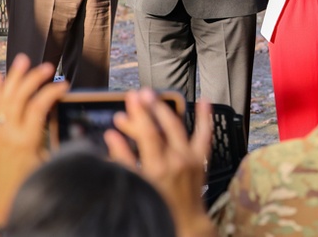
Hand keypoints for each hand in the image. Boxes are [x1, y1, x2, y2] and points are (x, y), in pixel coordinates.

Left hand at [0, 56, 68, 228]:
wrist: (1, 200)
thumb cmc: (28, 186)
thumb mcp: (50, 167)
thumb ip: (61, 146)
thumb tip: (78, 129)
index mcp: (26, 141)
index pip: (38, 107)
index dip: (52, 93)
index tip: (65, 86)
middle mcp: (10, 134)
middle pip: (20, 97)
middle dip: (33, 79)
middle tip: (48, 67)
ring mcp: (0, 133)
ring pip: (5, 99)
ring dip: (14, 78)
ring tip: (22, 59)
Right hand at [106, 92, 214, 236]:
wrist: (184, 223)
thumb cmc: (158, 207)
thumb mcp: (136, 185)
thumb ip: (123, 160)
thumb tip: (111, 137)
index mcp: (158, 167)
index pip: (148, 132)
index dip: (138, 114)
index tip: (130, 99)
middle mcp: (177, 159)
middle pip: (162, 125)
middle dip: (150, 107)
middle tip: (139, 94)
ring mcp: (191, 157)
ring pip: (178, 126)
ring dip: (166, 109)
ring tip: (154, 96)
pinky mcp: (200, 159)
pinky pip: (205, 134)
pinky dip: (205, 117)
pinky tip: (204, 102)